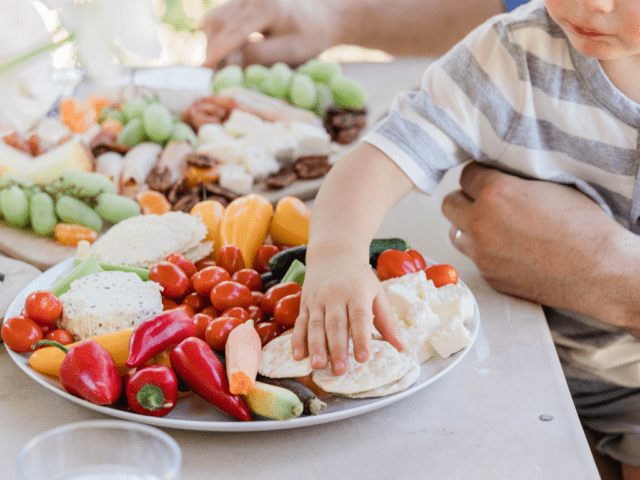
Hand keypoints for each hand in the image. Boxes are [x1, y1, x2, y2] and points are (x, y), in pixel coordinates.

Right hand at [200, 0, 338, 67]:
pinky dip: (218, 38)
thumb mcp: (290, 51)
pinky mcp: (239, 3)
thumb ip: (259, 56)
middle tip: (214, 77)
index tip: (204, 70)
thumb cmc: (310, 37)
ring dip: (213, 45)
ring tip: (221, 67)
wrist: (321, 17)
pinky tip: (227, 54)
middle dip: (213, 51)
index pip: (234, 30)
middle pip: (218, 24)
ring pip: (214, 20)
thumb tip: (229, 63)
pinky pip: (219, 19)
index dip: (218, 52)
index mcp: (266, 5)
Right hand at [291, 252, 402, 375]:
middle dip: (337, 348)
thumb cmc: (359, 279)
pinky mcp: (304, 303)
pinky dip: (297, 340)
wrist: (334, 254)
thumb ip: (387, 321)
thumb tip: (401, 347)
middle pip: (336, 324)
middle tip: (340, 370)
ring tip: (318, 365)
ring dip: (316, 347)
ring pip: (315, 325)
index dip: (361, 338)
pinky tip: (298, 356)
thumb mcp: (377, 293)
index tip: (363, 358)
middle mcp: (336, 296)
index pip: (359, 317)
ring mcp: (317, 299)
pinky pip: (300, 322)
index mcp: (357, 293)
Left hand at [441, 162, 639, 333]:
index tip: (487, 177)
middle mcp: (481, 224)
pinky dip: (484, 251)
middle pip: (449, 203)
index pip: (466, 174)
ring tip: (492, 225)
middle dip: (465, 199)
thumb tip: (497, 176)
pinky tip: (508, 249)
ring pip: (456, 232)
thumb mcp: (549, 187)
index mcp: (495, 194)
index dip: (479, 175)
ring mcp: (482, 254)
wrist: (600, 272)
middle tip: (482, 200)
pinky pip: (474, 258)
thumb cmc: (585, 228)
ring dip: (469, 226)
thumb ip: (513, 180)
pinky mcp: (489, 276)